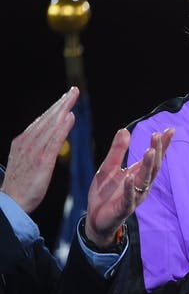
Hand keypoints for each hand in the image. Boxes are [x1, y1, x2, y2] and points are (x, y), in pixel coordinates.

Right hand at [1, 88, 78, 212]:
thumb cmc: (20, 185)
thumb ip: (35, 148)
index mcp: (24, 142)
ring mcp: (34, 151)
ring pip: (50, 125)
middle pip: (47, 118)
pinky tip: (70, 117)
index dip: (55, 108)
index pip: (42, 121)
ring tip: (73, 97)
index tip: (66, 97)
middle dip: (60, 103)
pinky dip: (62, 127)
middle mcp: (28, 142)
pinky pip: (53, 140)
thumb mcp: (25, 161)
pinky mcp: (41, 161)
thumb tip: (46, 136)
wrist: (11, 203)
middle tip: (74, 90)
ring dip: (62, 109)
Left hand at [84, 127, 173, 247]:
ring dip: (148, 166)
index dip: (163, 144)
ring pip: (145, 180)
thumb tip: (125, 130)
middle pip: (153, 166)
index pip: (154, 157)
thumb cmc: (105, 193)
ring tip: (149, 151)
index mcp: (138, 173)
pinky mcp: (124, 208)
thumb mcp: (108, 167)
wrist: (95, 219)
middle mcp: (141, 184)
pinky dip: (129, 187)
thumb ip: (117, 151)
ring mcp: (135, 196)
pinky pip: (128, 197)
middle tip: (157, 135)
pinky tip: (130, 176)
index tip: (170, 130)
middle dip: (157, 151)